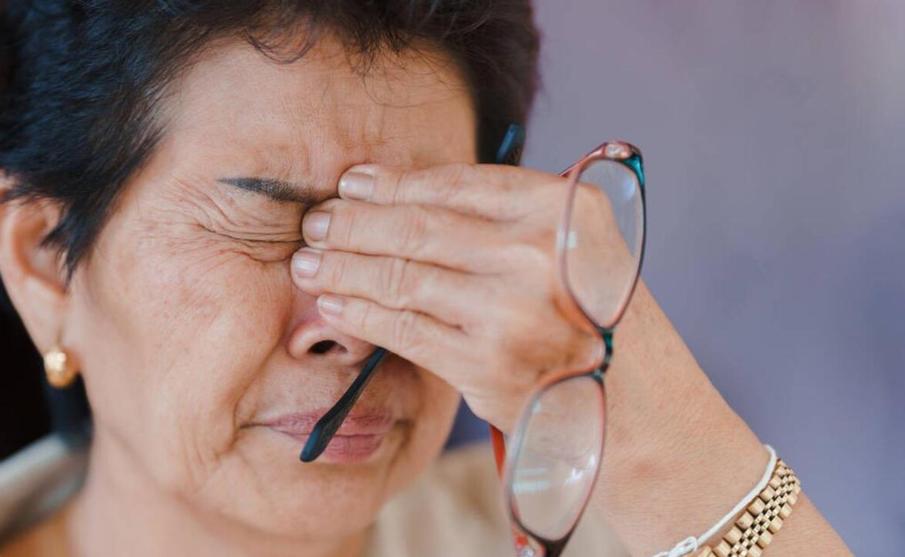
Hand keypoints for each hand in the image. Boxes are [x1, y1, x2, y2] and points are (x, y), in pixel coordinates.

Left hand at [290, 163, 602, 430]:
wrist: (627, 394)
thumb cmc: (581, 308)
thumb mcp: (563, 243)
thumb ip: (496, 215)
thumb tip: (387, 192)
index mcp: (562, 209)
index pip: (456, 185)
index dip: (393, 183)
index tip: (351, 184)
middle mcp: (540, 255)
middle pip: (419, 228)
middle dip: (353, 223)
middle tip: (315, 221)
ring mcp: (513, 312)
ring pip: (402, 277)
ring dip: (343, 266)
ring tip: (309, 261)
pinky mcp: (486, 366)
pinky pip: (404, 329)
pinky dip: (361, 312)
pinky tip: (334, 301)